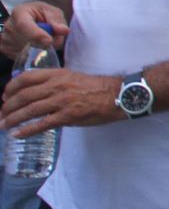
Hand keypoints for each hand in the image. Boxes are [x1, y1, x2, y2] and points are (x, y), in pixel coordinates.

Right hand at [0, 1, 67, 57]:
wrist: (31, 19)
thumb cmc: (43, 15)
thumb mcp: (53, 12)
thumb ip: (58, 21)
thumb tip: (64, 30)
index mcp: (19, 12)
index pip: (24, 25)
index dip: (36, 35)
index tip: (49, 41)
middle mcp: (9, 26)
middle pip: (25, 41)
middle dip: (43, 43)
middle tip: (53, 37)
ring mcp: (6, 40)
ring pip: (26, 51)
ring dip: (40, 48)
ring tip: (43, 38)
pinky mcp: (7, 50)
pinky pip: (24, 57)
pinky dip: (34, 54)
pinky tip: (35, 45)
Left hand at [3, 68, 120, 137]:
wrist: (118, 95)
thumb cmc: (97, 87)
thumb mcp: (73, 77)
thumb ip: (54, 83)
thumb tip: (37, 94)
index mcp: (58, 74)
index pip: (26, 78)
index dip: (11, 87)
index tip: (5, 96)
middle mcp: (57, 86)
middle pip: (23, 95)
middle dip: (8, 106)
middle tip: (1, 114)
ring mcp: (62, 101)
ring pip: (29, 110)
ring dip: (13, 119)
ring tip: (3, 125)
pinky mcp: (68, 116)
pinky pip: (41, 124)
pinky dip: (26, 130)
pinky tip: (17, 134)